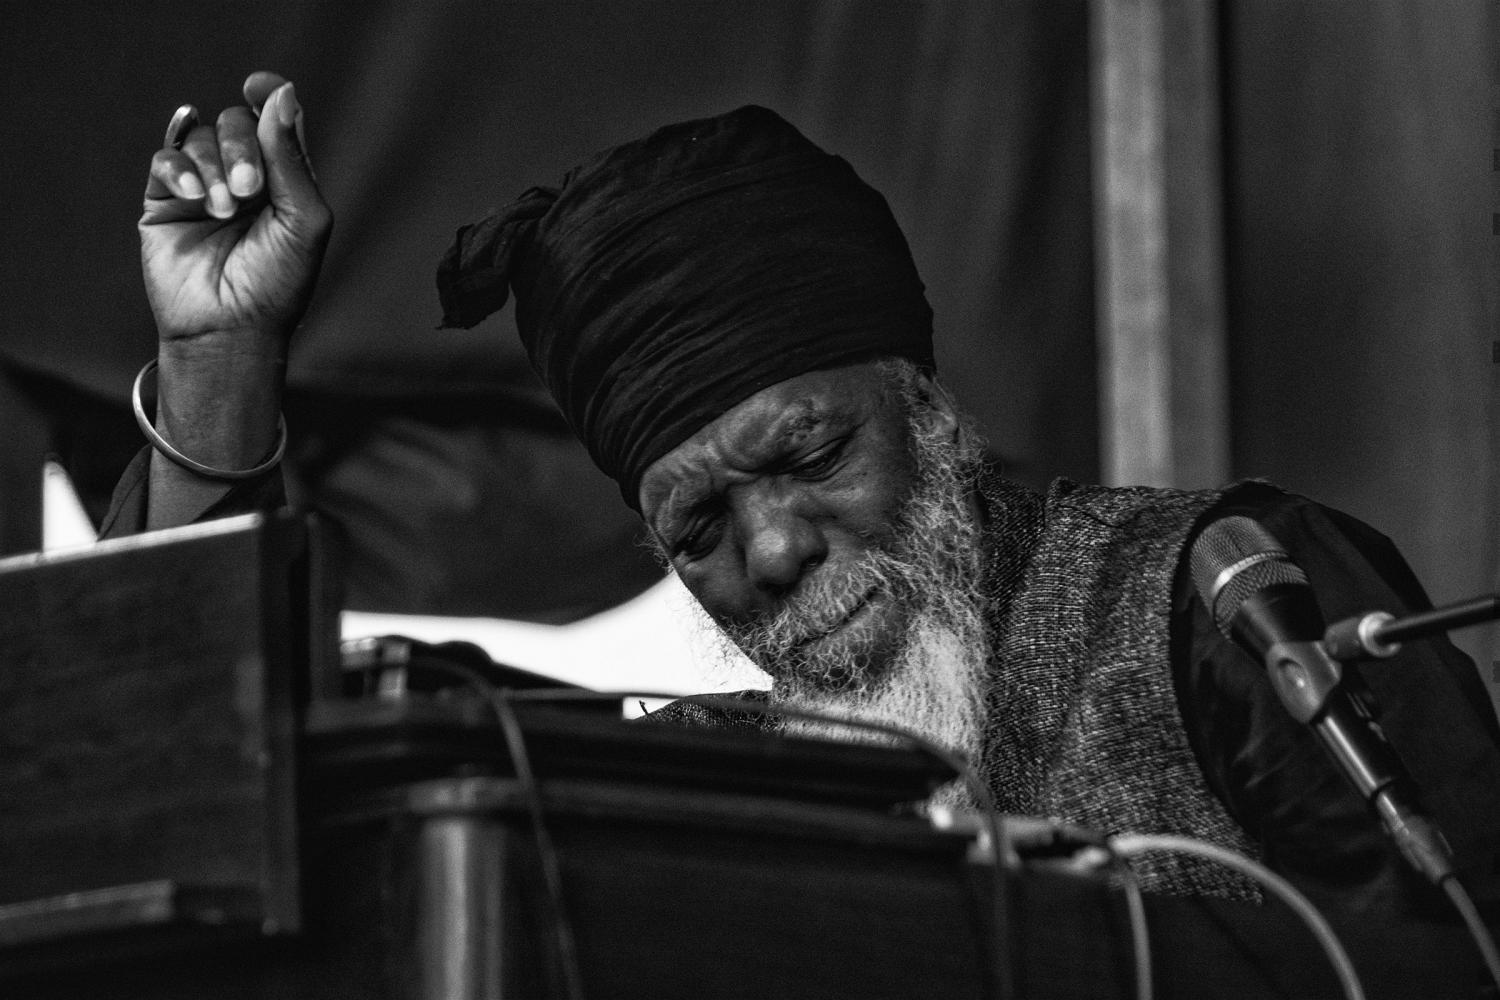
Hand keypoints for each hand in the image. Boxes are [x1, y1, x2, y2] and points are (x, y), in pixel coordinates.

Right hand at [141, 70, 331, 359]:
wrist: (231, 329)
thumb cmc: (277, 283)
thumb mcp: (304, 219)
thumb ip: (291, 158)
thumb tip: (281, 93)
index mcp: (284, 179)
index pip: (274, 121)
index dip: (268, 96)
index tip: (257, 86)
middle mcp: (244, 177)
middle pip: (236, 123)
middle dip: (241, 148)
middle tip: (248, 192)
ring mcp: (203, 186)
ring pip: (198, 137)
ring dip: (212, 166)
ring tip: (222, 209)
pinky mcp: (166, 201)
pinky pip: (165, 159)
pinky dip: (179, 167)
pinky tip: (193, 194)